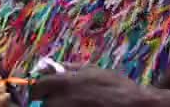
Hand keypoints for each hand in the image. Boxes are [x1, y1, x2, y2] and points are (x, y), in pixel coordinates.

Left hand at [31, 66, 158, 106]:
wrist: (132, 105)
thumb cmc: (115, 86)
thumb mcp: (92, 70)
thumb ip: (70, 68)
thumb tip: (52, 66)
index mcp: (63, 83)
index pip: (37, 88)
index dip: (40, 89)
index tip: (44, 91)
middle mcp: (60, 100)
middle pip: (44, 103)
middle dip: (50, 100)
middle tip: (64, 99)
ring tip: (77, 104)